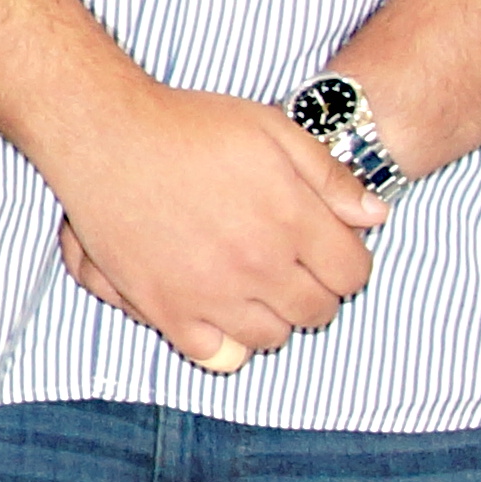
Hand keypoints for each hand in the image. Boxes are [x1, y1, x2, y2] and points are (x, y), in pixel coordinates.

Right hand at [40, 84, 385, 372]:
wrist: (106, 134)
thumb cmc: (188, 125)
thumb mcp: (272, 129)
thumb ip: (330, 176)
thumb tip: (375, 216)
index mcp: (291, 220)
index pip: (353, 276)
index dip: (345, 261)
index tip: (323, 247)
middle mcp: (258, 264)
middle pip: (316, 312)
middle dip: (312, 289)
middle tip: (285, 262)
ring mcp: (212, 292)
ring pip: (271, 337)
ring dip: (271, 315)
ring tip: (249, 284)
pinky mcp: (166, 307)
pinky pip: (216, 355)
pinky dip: (224, 340)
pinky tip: (215, 308)